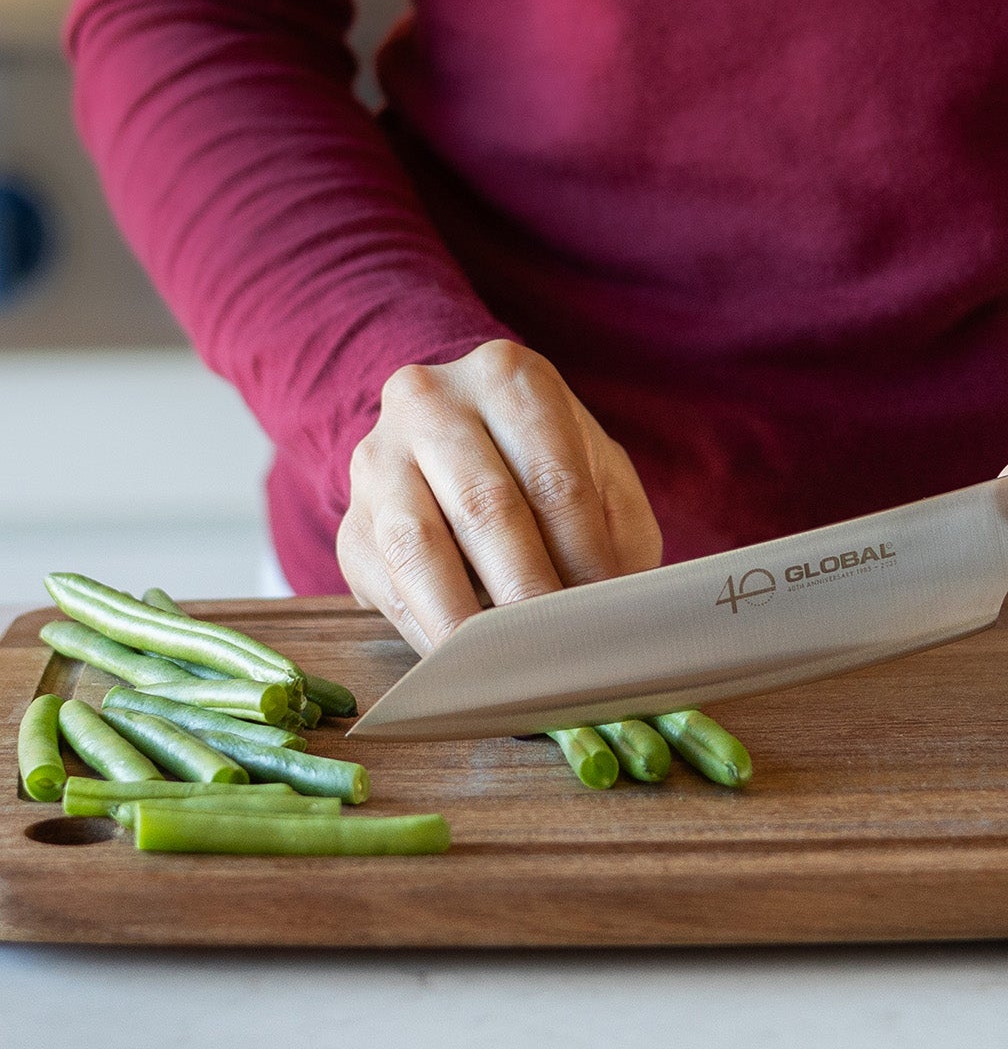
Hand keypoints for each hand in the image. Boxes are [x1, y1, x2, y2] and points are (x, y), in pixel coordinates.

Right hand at [337, 339, 662, 651]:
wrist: (451, 439)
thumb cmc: (544, 462)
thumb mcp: (598, 472)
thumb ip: (616, 527)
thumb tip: (616, 607)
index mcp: (507, 378)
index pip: (553, 479)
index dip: (585, 557)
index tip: (606, 618)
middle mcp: (430, 403)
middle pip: (486, 508)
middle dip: (530, 593)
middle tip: (566, 653)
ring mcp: (378, 461)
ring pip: (419, 549)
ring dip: (469, 621)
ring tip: (512, 671)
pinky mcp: (351, 525)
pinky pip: (387, 588)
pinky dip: (430, 634)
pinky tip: (468, 669)